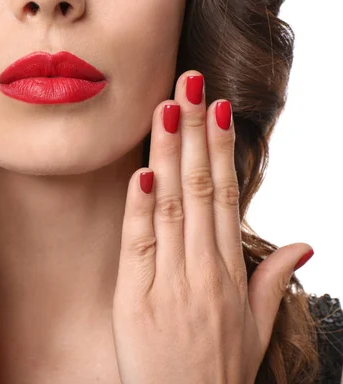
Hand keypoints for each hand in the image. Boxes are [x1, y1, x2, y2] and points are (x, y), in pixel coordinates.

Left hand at [112, 70, 312, 383]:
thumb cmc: (219, 371)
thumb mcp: (257, 328)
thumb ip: (273, 280)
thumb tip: (304, 244)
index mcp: (230, 273)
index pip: (226, 196)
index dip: (221, 149)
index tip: (216, 109)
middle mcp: (203, 270)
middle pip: (200, 188)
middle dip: (194, 132)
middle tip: (187, 84)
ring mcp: (169, 282)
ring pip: (171, 207)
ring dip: (168, 155)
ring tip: (165, 109)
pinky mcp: (134, 299)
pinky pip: (139, 245)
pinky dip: (140, 208)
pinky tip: (142, 173)